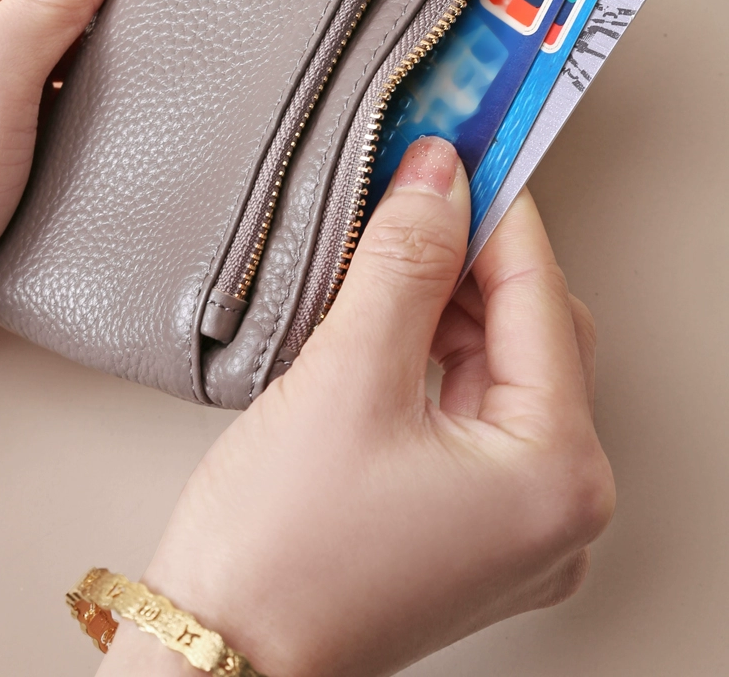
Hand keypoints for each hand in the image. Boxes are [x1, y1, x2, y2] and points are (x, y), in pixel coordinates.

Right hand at [99, 136, 614, 676]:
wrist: (214, 656)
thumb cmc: (278, 552)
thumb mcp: (347, 376)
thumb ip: (405, 261)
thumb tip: (440, 176)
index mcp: (556, 474)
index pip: (541, 298)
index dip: (498, 210)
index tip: (466, 144)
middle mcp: (555, 505)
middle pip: (533, 331)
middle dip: (473, 253)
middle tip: (419, 187)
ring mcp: (513, 520)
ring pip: (498, 364)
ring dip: (448, 299)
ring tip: (388, 249)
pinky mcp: (466, 520)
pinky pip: (471, 406)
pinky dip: (433, 349)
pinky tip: (387, 313)